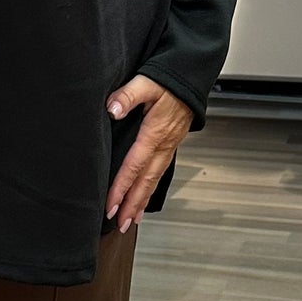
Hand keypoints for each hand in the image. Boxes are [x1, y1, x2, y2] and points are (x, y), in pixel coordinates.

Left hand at [104, 75, 194, 232]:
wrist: (191, 77)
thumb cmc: (168, 80)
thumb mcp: (146, 82)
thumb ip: (127, 95)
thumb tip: (111, 109)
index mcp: (154, 133)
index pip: (134, 166)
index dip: (121, 187)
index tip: (110, 205)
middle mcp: (163, 145)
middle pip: (146, 181)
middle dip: (132, 204)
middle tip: (120, 223)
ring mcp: (169, 147)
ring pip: (154, 180)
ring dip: (141, 201)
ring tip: (131, 220)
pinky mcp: (170, 145)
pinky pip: (159, 172)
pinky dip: (151, 189)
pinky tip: (144, 199)